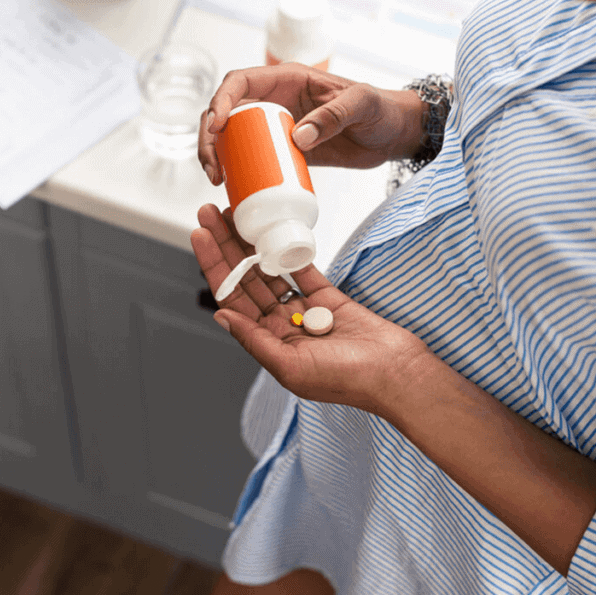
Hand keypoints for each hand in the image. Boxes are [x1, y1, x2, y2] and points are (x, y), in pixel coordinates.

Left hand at [191, 203, 430, 414]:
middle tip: (209, 215)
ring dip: (250, 243)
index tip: (200, 237)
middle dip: (225, 247)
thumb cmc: (346, 379)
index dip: (214, 267)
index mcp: (269, 344)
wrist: (394, 372)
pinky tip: (270, 229)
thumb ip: (255, 340)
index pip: (231, 299)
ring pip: (269, 271)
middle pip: (245, 280)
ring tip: (236, 215)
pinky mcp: (328, 298)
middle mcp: (281, 326)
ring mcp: (304, 310)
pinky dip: (287, 250)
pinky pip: (302, 270)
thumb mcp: (290, 367)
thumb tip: (222, 317)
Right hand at [198, 63, 425, 185]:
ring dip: (218, 155)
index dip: (223, 100)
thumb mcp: (361, 105)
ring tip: (219, 179)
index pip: (241, 82)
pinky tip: (234, 186)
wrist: (394, 134)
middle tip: (214, 166)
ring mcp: (278, 127)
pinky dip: (239, 171)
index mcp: (289, 80)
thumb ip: (333, 116)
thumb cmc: (381, 109)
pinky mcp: (285, 152)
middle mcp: (276, 101)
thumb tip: (298, 136)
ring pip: (234, 137)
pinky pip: (254, 159)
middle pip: (228, 112)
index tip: (218, 125)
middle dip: (211, 136)